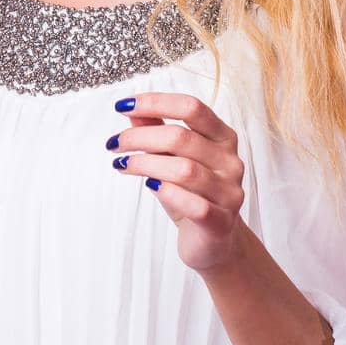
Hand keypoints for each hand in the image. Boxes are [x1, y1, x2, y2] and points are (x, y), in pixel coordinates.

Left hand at [107, 92, 248, 274]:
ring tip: (122, 164)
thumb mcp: (172, 158)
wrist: (212, 242)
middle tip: (115, 144)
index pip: (191, 107)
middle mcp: (230, 161)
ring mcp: (229, 192)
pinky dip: (167, 192)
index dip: (155, 102)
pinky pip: (194, 204)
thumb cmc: (190, 193)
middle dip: (140, 137)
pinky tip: (150, 186)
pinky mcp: (221, 222)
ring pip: (184, 170)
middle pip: (182, 137)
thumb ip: (157, 131)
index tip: (122, 105)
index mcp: (223, 137)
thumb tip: (132, 109)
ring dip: (145, 164)